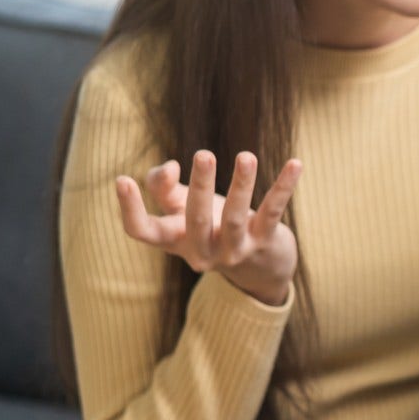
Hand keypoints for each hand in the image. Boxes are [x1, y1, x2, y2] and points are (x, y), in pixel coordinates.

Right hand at [114, 150, 302, 305]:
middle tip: (203, 154)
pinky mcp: (265, 241)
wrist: (260, 266)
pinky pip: (273, 211)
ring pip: (235, 217)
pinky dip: (284, 187)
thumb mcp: (182, 207)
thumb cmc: (211, 225)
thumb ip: (164, 185)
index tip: (122, 179)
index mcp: (174, 240)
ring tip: (246, 156)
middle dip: (199, 187)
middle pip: (194, 220)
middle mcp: (202, 250)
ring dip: (241, 185)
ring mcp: (234, 249)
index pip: (142, 232)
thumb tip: (168, 167)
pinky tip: (295, 163)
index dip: (129, 209)